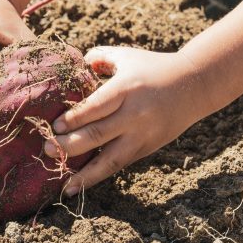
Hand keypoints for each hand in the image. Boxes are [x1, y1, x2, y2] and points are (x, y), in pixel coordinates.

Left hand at [44, 46, 209, 195]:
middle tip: (46, 150)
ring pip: (110, 160)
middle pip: (97, 135)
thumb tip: (73, 65)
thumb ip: (97, 58)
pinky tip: (82, 184)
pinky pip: (119, 164)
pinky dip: (100, 175)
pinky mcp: (147, 149)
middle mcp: (133, 115)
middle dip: (69, 146)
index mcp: (125, 89)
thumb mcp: (126, 56)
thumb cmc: (153, 67)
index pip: (94, 108)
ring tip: (65, 186)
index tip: (53, 127)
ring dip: (85, 175)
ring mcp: (141, 135)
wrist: (195, 85)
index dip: (72, 120)